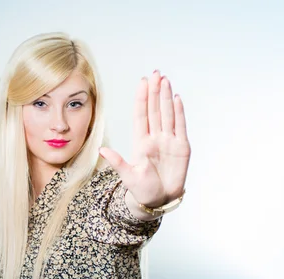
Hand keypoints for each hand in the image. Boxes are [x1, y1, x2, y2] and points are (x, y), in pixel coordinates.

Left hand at [99, 70, 190, 207]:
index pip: (141, 115)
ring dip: (166, 97)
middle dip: (155, 91)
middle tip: (155, 73)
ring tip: (165, 80)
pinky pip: (180, 126)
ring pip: (167, 114)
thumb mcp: (127, 175)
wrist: (159, 200)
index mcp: (140, 142)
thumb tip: (102, 150)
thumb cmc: (141, 190)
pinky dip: (179, 112)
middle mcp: (155, 138)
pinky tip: (177, 98)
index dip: (142, 98)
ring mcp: (169, 141)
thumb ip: (117, 161)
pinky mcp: (181, 147)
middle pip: (154, 109)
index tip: (142, 82)